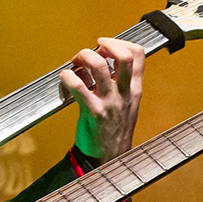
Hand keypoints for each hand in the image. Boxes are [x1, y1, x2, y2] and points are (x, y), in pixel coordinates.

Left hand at [61, 37, 145, 159]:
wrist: (110, 159)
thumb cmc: (114, 131)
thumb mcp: (128, 105)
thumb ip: (121, 84)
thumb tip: (101, 62)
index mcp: (134, 90)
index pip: (138, 55)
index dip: (121, 42)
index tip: (106, 44)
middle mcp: (124, 93)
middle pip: (122, 55)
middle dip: (104, 45)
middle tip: (91, 51)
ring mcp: (109, 102)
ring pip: (98, 65)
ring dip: (83, 56)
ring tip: (76, 63)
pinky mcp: (93, 112)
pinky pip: (78, 86)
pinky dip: (67, 76)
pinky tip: (64, 79)